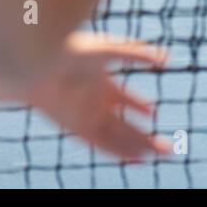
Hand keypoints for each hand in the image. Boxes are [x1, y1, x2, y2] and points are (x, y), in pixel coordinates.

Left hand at [18, 31, 172, 162]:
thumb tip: (167, 57)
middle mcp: (93, 101)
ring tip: (154, 154)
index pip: (122, 96)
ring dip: (134, 146)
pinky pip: (101, 143)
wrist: (39, 63)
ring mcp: (85, 115)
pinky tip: (135, 158)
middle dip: (142, 134)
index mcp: (100, 81)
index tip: (152, 111)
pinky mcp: (76, 127)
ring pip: (114, 137)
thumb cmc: (73, 50)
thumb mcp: (111, 49)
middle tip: (163, 144)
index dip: (136, 104)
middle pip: (122, 123)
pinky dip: (118, 151)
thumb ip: (138, 54)